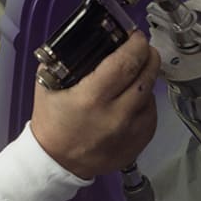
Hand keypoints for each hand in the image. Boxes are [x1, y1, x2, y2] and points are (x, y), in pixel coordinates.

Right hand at [30, 31, 160, 179]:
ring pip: (152, 95)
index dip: (136, 45)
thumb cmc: (52, 121)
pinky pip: (151, 115)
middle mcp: (117, 115)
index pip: (126, 62)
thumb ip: (66, 60)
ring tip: (135, 76)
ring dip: (146, 80)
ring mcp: (131, 132)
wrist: (57, 162)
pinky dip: (146, 103)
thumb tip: (88, 38)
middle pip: (146, 76)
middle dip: (148, 56)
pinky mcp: (139, 144)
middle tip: (143, 49)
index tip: (136, 37)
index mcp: (92, 98)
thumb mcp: (48, 84)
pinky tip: (135, 100)